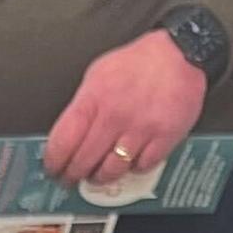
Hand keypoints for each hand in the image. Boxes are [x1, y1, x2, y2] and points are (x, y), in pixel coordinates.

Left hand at [43, 29, 209, 190]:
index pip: (63, 142)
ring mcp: (140, 129)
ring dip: (101, 178)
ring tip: (98, 175)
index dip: (54, 162)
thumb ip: (83, 105)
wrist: (179, 53)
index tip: (53, 168)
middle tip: (72, 178)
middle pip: (83, 161)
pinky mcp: (164, 137)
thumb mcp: (97, 75)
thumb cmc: (138, 63)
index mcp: (94, 99)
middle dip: (73, 175)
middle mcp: (115, 116)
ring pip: (111, 170)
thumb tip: (67, 134)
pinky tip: (130, 161)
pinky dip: (134, 168)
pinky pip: (142, 166)